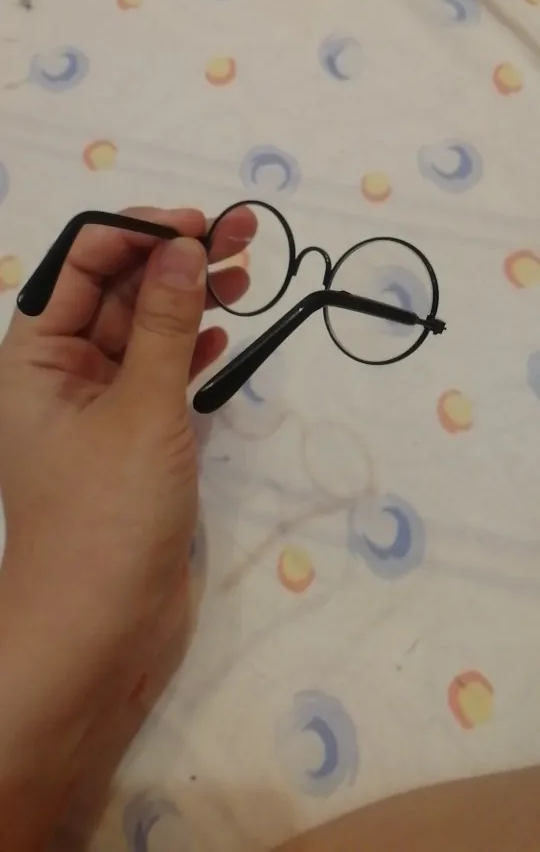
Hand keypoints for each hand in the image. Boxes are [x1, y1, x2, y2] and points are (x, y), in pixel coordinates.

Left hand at [0, 204, 253, 848]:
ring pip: (144, 336)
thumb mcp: (141, 407)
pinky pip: (160, 380)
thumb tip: (181, 246)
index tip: (199, 225)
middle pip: (116, 295)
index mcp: (34, 358)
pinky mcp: (134, 445)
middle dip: (174, 261)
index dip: (136, 233)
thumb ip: (164, 324)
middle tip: (242, 235)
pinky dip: (190, 354)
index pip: (79, 266)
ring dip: (189, 302)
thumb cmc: (107, 514)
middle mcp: (61, 377)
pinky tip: (222, 333)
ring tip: (245, 273)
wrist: (101, 632)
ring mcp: (99, 412)